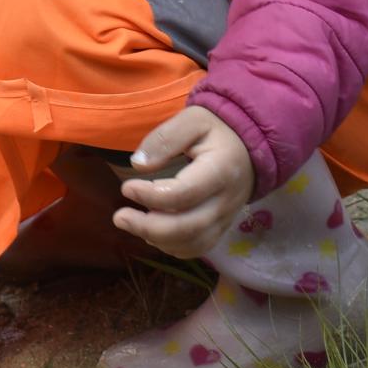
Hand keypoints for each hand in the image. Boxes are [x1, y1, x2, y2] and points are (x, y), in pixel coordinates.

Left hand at [111, 106, 255, 259]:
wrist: (248, 148)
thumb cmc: (216, 131)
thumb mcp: (192, 120)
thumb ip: (165, 138)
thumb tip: (138, 165)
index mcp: (221, 171)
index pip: (183, 194)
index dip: (150, 196)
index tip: (126, 187)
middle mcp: (226, 201)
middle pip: (187, 227)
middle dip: (148, 227)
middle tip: (119, 217)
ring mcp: (226, 218)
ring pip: (192, 243)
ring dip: (157, 239)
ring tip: (131, 223)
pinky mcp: (221, 227)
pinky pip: (198, 247)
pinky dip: (172, 246)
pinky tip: (151, 232)